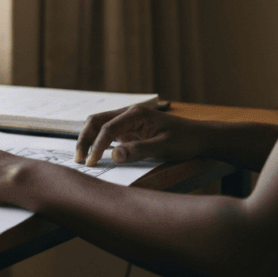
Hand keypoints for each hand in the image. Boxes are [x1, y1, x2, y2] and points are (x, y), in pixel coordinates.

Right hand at [76, 105, 209, 165]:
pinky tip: (94, 154)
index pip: (108, 128)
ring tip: (82, 158)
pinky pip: (107, 133)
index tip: (92, 162)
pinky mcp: (129, 130)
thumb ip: (139, 150)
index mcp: (136, 114)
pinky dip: (97, 142)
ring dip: (88, 139)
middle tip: (79, 159)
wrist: (198, 137)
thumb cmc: (184, 140)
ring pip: (99, 125)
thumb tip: (114, 156)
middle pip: (96, 121)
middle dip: (84, 139)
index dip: (97, 146)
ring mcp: (128, 121)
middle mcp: (129, 114)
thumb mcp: (164, 147)